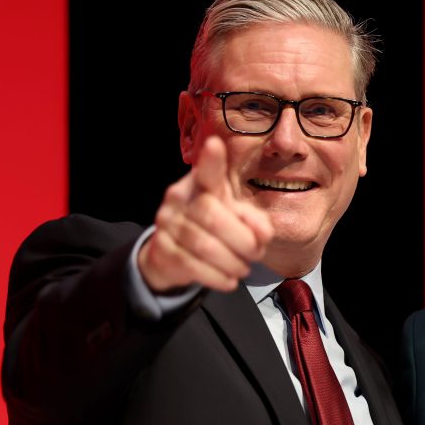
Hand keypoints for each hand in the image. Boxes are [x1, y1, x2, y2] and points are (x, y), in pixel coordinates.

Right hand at [138, 136, 273, 292]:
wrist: (174, 255)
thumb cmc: (214, 229)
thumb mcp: (237, 219)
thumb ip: (255, 221)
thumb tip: (262, 234)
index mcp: (201, 184)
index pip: (207, 171)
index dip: (211, 160)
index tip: (215, 145)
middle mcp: (179, 198)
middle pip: (211, 216)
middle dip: (242, 240)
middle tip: (255, 253)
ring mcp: (167, 223)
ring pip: (205, 246)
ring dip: (233, 262)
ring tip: (244, 268)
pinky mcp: (162, 249)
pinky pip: (193, 266)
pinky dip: (218, 276)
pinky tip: (230, 279)